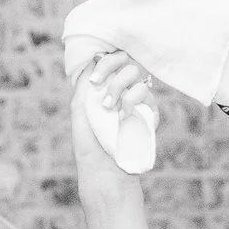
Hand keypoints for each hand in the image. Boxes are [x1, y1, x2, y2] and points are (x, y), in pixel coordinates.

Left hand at [70, 49, 152, 198]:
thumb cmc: (88, 144)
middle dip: (110, 67)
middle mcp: (122, 92)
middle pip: (125, 61)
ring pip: (136, 73)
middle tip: (99, 84)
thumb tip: (92, 58)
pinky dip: (132, 99)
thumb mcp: (80, 112)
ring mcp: (136, 101)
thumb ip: (84, 85)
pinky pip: (145, 92)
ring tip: (108, 107)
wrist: (103, 170)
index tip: (94, 77)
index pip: (111, 61)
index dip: (105, 60)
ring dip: (119, 85)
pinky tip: (123, 115)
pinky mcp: (148, 112)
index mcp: (105, 89)